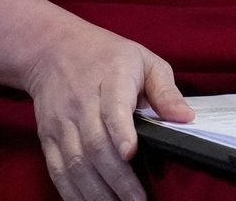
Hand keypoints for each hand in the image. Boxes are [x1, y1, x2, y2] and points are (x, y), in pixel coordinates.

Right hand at [24, 14, 192, 200]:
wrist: (54, 49)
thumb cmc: (107, 56)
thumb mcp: (143, 59)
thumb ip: (165, 90)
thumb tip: (187, 118)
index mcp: (112, 77)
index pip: (113, 105)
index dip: (121, 130)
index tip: (131, 152)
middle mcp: (82, 100)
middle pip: (95, 143)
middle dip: (117, 178)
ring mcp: (62, 121)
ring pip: (75, 162)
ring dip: (97, 192)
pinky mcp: (48, 137)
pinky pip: (58, 171)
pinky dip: (73, 194)